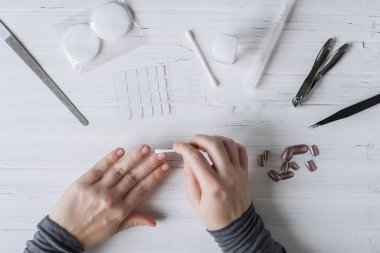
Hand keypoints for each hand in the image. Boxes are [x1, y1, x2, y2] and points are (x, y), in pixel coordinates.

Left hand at [50, 145, 169, 247]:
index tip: (164, 167)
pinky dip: (110, 158)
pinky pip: (99, 168)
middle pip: (134, 177)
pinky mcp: (83, 183)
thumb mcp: (114, 229)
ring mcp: (97, 189)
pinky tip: (120, 151)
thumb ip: (134, 220)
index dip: (155, 176)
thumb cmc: (89, 232)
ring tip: (145, 149)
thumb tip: (152, 221)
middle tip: (160, 154)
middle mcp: (111, 199)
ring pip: (119, 170)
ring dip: (134, 158)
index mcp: (120, 210)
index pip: (142, 189)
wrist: (64, 234)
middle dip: (150, 164)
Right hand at [174, 134, 250, 230]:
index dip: (184, 148)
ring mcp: (238, 172)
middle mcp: (227, 176)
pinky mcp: (245, 171)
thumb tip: (187, 157)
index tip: (178, 146)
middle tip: (191, 142)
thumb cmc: (213, 216)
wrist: (236, 226)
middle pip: (214, 145)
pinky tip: (220, 148)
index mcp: (212, 186)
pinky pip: (240, 150)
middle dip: (199, 138)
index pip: (196, 158)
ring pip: (228, 143)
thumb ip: (190, 177)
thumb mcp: (194, 200)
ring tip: (205, 144)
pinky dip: (230, 144)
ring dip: (214, 139)